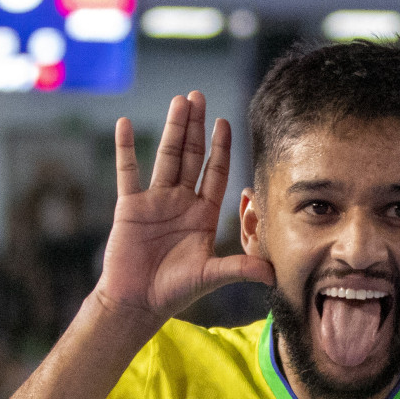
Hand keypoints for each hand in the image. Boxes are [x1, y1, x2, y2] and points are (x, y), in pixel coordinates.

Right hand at [88, 91, 275, 327]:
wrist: (138, 302)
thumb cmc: (174, 292)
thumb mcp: (211, 276)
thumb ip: (240, 269)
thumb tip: (274, 274)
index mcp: (203, 215)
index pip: (216, 173)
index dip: (220, 148)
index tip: (225, 122)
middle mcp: (181, 203)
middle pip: (192, 157)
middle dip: (196, 127)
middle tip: (199, 95)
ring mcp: (155, 202)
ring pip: (166, 157)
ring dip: (172, 129)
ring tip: (179, 100)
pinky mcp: (130, 206)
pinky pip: (127, 171)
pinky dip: (126, 148)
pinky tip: (126, 124)